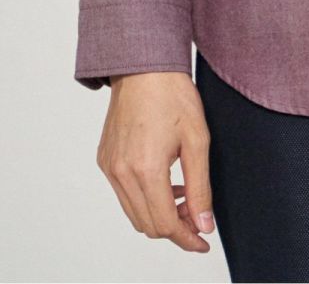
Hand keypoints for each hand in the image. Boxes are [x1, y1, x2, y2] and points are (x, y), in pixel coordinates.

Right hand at [96, 71, 214, 251]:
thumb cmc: (173, 95)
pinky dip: (145, 199)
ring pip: (134, 213)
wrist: (143, 67)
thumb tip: (204, 225)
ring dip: (160, 214)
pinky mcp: (104, 160)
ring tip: (185, 196)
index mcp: (145, 169)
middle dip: (176, 228)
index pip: (165, 224)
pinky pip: (124, 195)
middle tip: (198, 216)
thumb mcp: (198, 140)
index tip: (204, 241)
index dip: (187, 239)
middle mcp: (121, 173)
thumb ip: (201, 187)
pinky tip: (165, 181)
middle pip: (148, 225)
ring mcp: (109, 167)